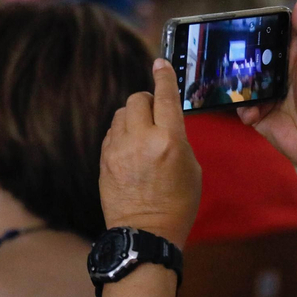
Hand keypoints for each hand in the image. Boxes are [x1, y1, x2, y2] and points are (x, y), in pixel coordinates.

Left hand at [100, 59, 200, 245]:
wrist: (145, 233)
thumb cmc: (177, 204)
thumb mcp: (192, 167)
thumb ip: (179, 139)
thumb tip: (166, 121)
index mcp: (170, 140)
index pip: (165, 96)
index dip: (164, 75)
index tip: (161, 63)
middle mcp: (142, 140)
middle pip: (138, 98)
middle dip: (148, 100)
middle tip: (155, 112)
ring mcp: (119, 149)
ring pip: (122, 113)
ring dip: (133, 116)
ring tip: (143, 135)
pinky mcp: (104, 159)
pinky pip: (112, 133)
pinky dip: (122, 134)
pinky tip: (131, 150)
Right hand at [239, 0, 296, 167]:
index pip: (275, 28)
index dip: (262, 22)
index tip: (246, 18)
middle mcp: (279, 68)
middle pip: (253, 51)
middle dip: (242, 53)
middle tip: (234, 55)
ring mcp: (266, 88)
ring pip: (242, 77)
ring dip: (240, 83)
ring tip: (247, 91)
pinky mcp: (256, 110)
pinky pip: (240, 103)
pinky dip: (243, 107)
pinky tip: (254, 114)